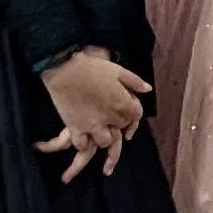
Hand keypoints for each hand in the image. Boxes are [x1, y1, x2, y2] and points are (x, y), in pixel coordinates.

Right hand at [38, 50, 150, 182]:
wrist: (65, 69)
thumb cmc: (93, 67)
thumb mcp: (118, 70)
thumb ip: (135, 81)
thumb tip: (148, 89)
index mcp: (123, 104)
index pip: (136, 116)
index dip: (133, 111)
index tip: (126, 107)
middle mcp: (111, 119)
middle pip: (121, 127)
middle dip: (118, 121)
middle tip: (109, 113)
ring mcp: (93, 126)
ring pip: (105, 141)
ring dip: (104, 136)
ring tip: (98, 128)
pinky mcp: (76, 129)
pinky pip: (82, 145)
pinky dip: (83, 142)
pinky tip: (82, 135)